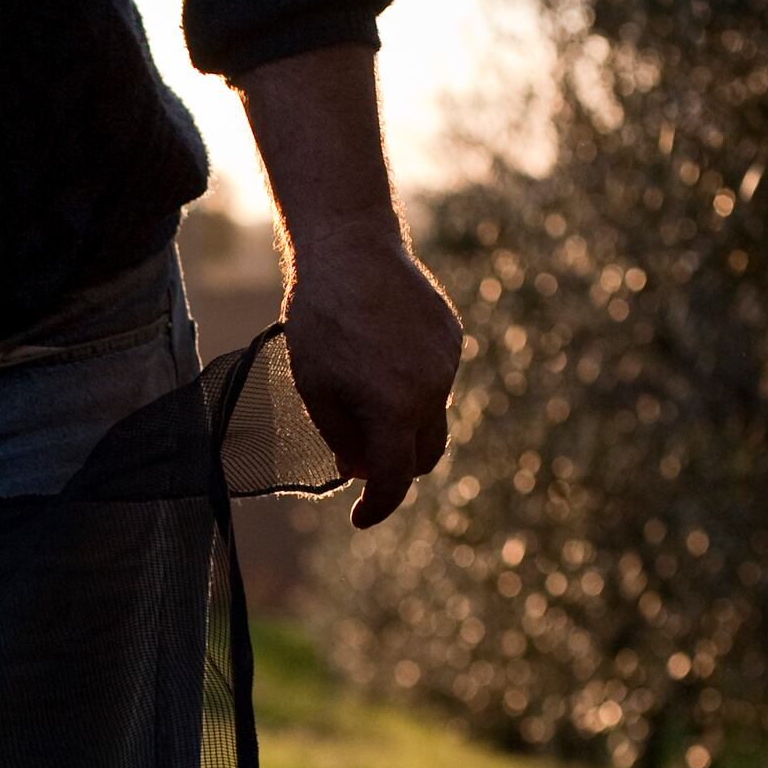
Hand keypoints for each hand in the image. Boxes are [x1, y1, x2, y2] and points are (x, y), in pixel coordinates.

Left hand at [283, 224, 462, 528]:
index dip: (377, 507)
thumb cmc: (319, 321)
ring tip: (359, 386)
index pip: (395, 480)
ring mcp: (447, 362)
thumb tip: (360, 473)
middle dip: (396, 467)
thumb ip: (341, 438)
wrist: (349, 248)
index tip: (360, 519)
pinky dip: (413, 386)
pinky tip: (379, 355)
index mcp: (395, 409)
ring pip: (431, 416)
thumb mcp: (314, 389)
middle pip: (424, 456)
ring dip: (401, 421)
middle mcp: (432, 390)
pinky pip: (437, 378)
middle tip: (356, 457)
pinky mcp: (452, 336)